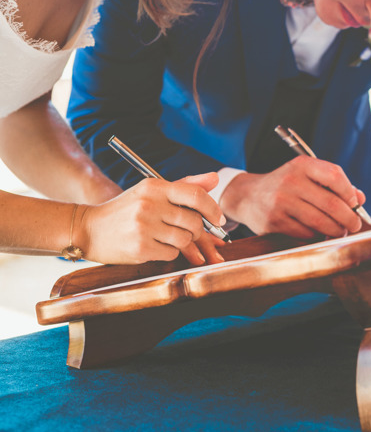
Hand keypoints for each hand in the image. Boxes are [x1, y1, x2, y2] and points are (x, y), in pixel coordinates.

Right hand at [81, 172, 226, 264]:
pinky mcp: (140, 248)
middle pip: (194, 222)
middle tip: (188, 231)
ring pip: (184, 240)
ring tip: (166, 236)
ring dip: (182, 242)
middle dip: (197, 231)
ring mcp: (144, 227)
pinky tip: (154, 245)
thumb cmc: (125, 209)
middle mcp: (149, 204)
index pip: (195, 196)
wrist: (89, 229)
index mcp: (154, 186)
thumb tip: (215, 178)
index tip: (220, 220)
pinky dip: (168, 252)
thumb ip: (185, 185)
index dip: (213, 209)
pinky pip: (170, 254)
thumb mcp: (151, 190)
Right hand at [220, 155, 365, 238]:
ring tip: (339, 231)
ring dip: (335, 230)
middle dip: (349, 219)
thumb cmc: (286, 186)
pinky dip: (316, 236)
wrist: (248, 196)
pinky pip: (305, 233)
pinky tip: (316, 232)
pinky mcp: (274, 221)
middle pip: (331, 204)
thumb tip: (360, 199)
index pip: (335, 175)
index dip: (350, 192)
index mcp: (302, 165)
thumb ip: (334, 185)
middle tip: (355, 225)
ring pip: (320, 222)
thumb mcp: (306, 176)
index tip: (355, 204)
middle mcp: (291, 181)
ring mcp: (281, 202)